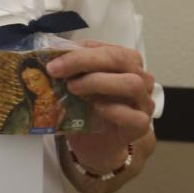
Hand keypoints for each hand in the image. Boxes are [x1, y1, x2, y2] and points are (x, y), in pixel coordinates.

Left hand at [47, 40, 155, 189]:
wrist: (94, 143)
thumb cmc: (87, 108)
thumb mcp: (75, 82)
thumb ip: (70, 67)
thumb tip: (49, 52)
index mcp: (127, 62)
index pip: (107, 48)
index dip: (78, 51)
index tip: (52, 60)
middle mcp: (141, 78)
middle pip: (120, 59)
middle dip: (85, 61)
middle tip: (57, 71)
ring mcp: (144, 102)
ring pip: (132, 84)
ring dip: (98, 82)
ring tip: (73, 88)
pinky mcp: (140, 126)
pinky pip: (134, 116)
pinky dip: (113, 110)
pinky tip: (96, 108)